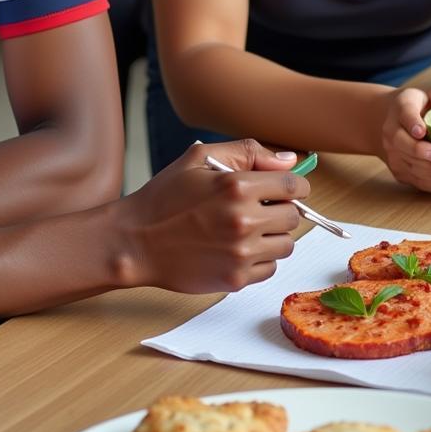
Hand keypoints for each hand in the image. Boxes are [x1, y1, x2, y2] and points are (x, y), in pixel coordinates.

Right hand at [118, 139, 306, 293]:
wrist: (135, 241)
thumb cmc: (165, 197)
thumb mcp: (199, 159)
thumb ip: (248, 153)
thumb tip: (290, 161)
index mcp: (236, 186)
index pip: (294, 185)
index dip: (293, 185)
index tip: (284, 188)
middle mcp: (243, 221)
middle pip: (293, 216)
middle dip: (279, 209)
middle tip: (255, 208)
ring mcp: (240, 253)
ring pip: (286, 244)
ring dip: (272, 235)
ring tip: (244, 228)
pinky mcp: (235, 278)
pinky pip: (270, 268)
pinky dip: (259, 258)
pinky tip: (235, 247)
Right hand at [380, 85, 430, 193]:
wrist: (395, 124)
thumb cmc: (419, 109)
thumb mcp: (427, 96)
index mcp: (400, 109)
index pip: (405, 115)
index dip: (412, 124)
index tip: (422, 131)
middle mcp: (391, 132)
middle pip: (401, 143)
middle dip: (420, 152)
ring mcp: (392, 153)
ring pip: (408, 164)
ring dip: (429, 172)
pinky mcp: (398, 170)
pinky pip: (413, 179)